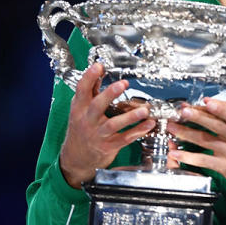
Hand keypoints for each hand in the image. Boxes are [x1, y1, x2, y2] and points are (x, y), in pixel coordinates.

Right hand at [59, 63, 154, 187]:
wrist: (76, 158)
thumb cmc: (80, 129)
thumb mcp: (80, 110)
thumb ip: (90, 91)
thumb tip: (99, 71)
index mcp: (79, 109)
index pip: (81, 91)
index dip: (89, 77)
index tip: (99, 66)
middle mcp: (87, 121)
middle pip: (97, 106)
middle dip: (109, 94)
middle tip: (123, 83)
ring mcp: (98, 134)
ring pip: (113, 125)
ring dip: (130, 117)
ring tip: (144, 110)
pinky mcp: (109, 146)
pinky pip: (125, 138)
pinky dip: (138, 131)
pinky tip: (149, 124)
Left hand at [167, 98, 225, 196]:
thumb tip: (222, 106)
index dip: (219, 107)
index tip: (205, 101)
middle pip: (215, 125)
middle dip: (197, 117)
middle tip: (182, 111)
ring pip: (205, 141)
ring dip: (186, 133)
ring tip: (172, 127)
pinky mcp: (225, 168)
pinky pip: (203, 160)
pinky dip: (188, 156)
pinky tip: (176, 152)